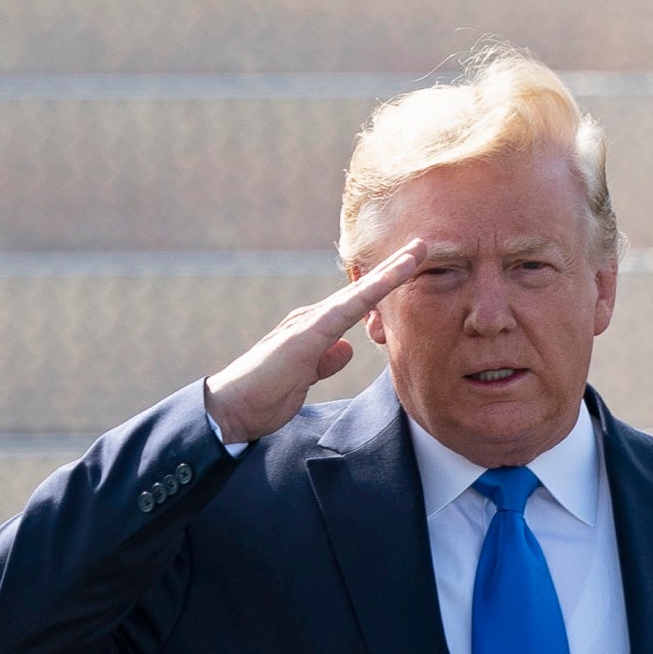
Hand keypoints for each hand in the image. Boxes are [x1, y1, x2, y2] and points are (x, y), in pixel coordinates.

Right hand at [203, 239, 426, 444]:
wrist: (229, 409)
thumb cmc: (262, 397)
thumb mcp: (303, 380)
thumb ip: (324, 362)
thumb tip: (345, 349)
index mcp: (313, 330)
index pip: (355, 303)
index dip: (382, 285)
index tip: (409, 268)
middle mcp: (312, 319)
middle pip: (361, 289)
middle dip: (393, 266)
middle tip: (423, 244)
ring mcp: (309, 323)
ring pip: (359, 291)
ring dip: (390, 270)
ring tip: (418, 250)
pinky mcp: (308, 334)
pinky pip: (348, 307)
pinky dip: (374, 289)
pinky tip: (395, 275)